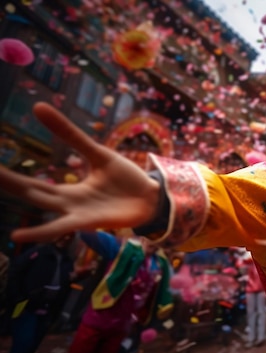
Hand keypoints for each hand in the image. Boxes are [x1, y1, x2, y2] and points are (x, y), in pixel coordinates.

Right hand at [0, 103, 160, 241]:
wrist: (154, 198)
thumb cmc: (126, 180)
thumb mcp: (97, 153)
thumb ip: (70, 135)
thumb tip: (38, 106)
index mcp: (67, 190)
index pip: (29, 183)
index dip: (6, 176)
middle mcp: (67, 204)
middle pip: (29, 192)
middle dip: (5, 182)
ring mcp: (76, 213)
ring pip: (42, 205)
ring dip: (18, 196)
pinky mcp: (89, 222)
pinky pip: (62, 226)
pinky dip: (41, 231)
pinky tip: (18, 236)